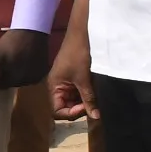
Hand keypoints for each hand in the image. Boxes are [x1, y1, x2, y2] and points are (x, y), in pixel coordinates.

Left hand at [0, 28, 50, 90]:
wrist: (32, 29)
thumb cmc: (12, 42)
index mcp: (16, 79)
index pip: (2, 86)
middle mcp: (28, 82)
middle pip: (13, 84)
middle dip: (7, 77)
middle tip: (4, 65)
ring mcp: (37, 77)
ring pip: (23, 81)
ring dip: (17, 75)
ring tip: (15, 63)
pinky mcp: (44, 71)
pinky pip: (32, 76)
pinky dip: (27, 72)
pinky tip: (24, 62)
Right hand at [49, 0, 94, 119]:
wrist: (82, 34)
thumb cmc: (78, 55)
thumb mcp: (84, 79)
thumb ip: (88, 99)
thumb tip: (95, 117)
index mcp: (54, 87)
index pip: (58, 111)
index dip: (71, 113)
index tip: (85, 108)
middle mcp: (58, 87)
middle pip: (66, 106)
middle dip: (80, 108)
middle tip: (94, 104)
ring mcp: (66, 82)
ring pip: (74, 99)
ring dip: (85, 101)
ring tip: (96, 97)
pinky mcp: (74, 77)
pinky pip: (79, 91)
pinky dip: (87, 93)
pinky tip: (96, 91)